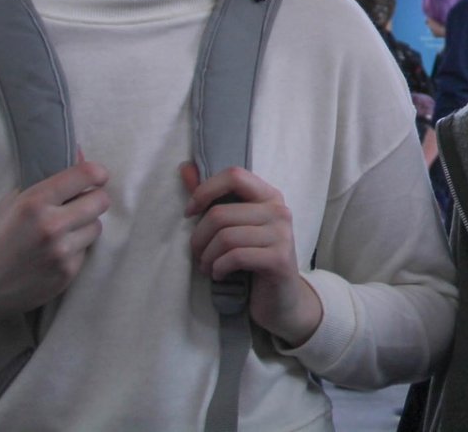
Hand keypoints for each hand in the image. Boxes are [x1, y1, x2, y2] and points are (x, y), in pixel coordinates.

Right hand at [0, 160, 109, 346]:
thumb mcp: (11, 203)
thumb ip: (46, 180)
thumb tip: (79, 154)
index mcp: (34, 203)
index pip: (86, 174)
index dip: (96, 173)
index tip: (95, 177)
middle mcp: (52, 226)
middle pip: (101, 201)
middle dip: (92, 200)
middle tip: (78, 205)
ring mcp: (61, 252)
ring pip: (96, 227)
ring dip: (83, 227)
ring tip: (59, 233)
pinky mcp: (67, 274)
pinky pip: (85, 252)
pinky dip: (74, 250)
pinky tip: (51, 255)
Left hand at [181, 163, 323, 347]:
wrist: (281, 299)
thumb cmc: (253, 259)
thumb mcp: (234, 226)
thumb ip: (212, 197)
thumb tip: (185, 168)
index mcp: (269, 196)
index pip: (234, 175)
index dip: (205, 191)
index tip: (190, 213)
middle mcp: (279, 211)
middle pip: (220, 214)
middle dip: (198, 238)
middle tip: (198, 254)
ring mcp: (282, 234)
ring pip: (225, 237)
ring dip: (207, 257)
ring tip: (207, 266)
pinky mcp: (279, 259)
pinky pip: (235, 256)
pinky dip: (219, 268)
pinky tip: (220, 274)